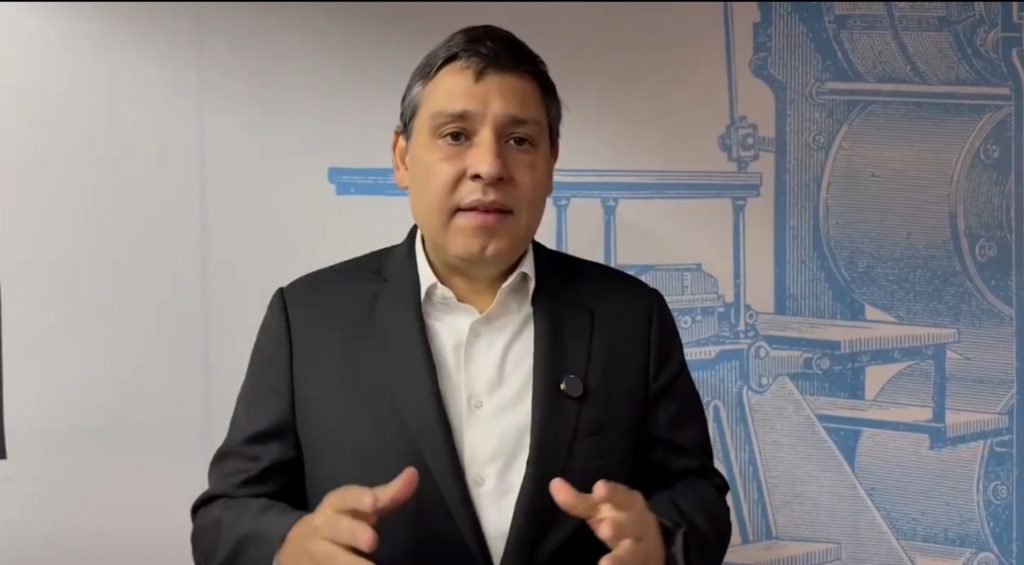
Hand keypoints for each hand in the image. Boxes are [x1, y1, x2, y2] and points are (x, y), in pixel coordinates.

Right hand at [276, 466, 418, 564]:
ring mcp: (315, 550)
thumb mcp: (361, 507)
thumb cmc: (342, 521)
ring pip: (328, 555)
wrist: (296, 548)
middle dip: (352, 532)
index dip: (357, 498)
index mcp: (334, 506)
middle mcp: (322, 526)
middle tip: (372, 541)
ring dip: (348, 562)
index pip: (344, 497)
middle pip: (335, 527)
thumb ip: (388, 495)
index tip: (373, 502)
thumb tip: (413, 474)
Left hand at [549, 477, 664, 564]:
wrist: (652, 546)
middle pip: (634, 526)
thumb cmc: (620, 520)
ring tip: (604, 564)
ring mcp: (643, 550)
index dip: (613, 493)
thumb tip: (554, 483)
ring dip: (620, 560)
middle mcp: (641, 526)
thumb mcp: (601, 509)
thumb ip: (578, 501)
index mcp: (631, 504)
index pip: (623, 496)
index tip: (599, 488)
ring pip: (634, 555)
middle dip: (621, 527)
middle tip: (606, 529)